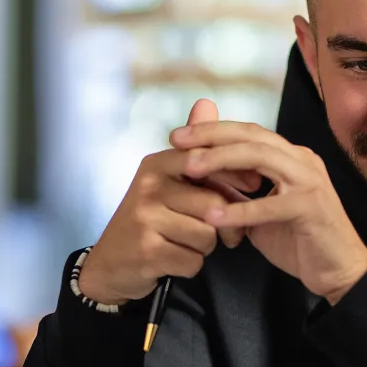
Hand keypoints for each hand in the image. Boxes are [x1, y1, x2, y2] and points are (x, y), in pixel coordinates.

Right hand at [78, 100, 261, 304]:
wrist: (112, 263)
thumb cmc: (151, 220)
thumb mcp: (169, 180)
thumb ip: (194, 149)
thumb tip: (207, 101)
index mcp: (157, 164)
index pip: (208, 161)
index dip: (236, 175)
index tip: (254, 186)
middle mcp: (148, 186)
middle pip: (213, 204)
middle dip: (227, 223)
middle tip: (228, 233)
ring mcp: (144, 218)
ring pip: (206, 235)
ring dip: (207, 247)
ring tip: (190, 243)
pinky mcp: (146, 250)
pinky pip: (193, 260)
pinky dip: (191, 265)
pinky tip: (174, 259)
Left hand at [171, 121, 366, 301]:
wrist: (338, 270)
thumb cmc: (299, 240)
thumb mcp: (260, 211)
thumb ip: (237, 192)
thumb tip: (200, 180)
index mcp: (290, 157)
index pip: (248, 132)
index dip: (213, 130)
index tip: (178, 136)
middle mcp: (301, 160)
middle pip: (252, 136)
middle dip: (211, 136)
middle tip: (177, 141)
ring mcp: (309, 181)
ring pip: (261, 157)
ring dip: (222, 160)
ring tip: (190, 169)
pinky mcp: (311, 207)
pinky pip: (269, 204)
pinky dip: (239, 210)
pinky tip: (213, 216)